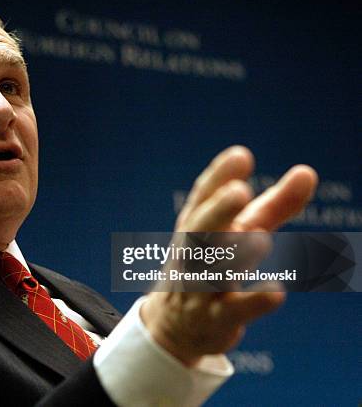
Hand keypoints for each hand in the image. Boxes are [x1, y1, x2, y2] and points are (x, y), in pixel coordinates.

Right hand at [140, 145, 317, 365]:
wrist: (173, 327)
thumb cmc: (214, 266)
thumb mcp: (242, 234)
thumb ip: (275, 205)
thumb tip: (307, 171)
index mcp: (197, 227)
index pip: (202, 199)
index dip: (218, 177)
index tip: (241, 156)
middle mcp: (194, 255)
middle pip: (199, 233)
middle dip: (217, 213)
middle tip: (239, 191)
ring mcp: (201, 289)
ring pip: (211, 272)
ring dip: (232, 256)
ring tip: (259, 238)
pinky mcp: (217, 321)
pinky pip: (232, 312)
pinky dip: (252, 302)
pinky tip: (276, 291)